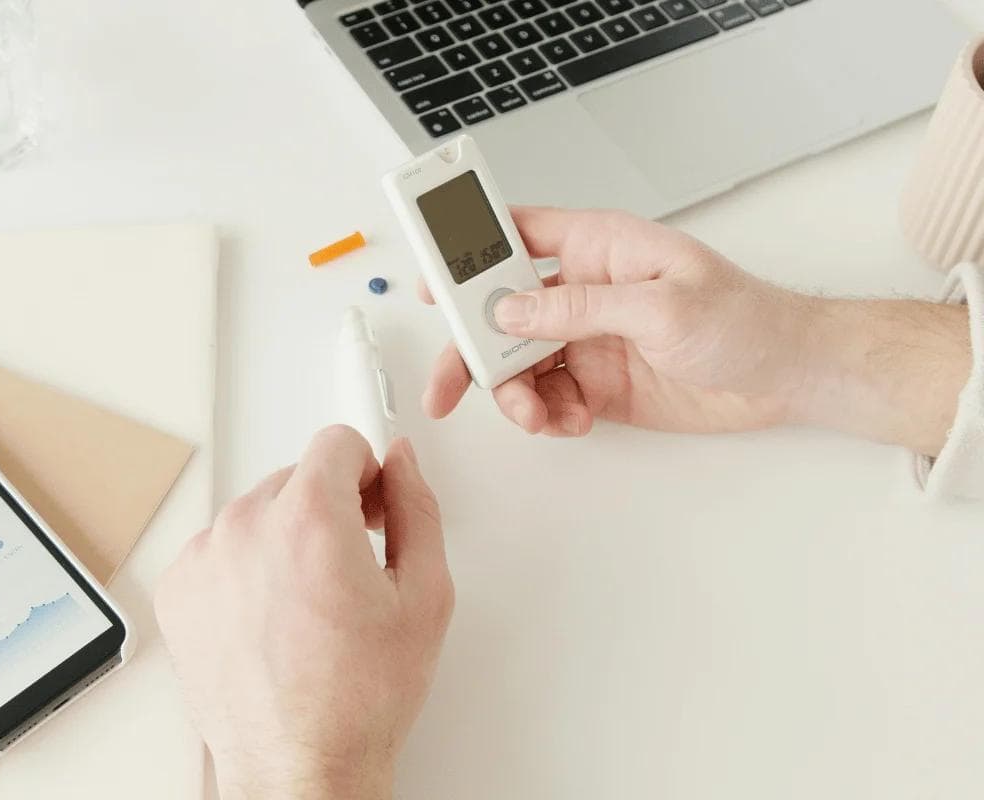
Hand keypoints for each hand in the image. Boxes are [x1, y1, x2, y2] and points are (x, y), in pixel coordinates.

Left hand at [155, 427, 453, 799]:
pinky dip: (245, 571)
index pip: (337, 441)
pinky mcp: (178, 590)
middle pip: (296, 477)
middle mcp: (247, 527)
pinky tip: (272, 619)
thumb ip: (416, 509)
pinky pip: (220, 550)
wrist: (300, 768)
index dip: (366, 472)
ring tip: (308, 606)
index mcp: (310, 519)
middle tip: (347, 570)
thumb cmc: (358, 699)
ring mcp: (205, 558)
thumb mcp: (424, 595)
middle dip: (327, 509)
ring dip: (284, 539)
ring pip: (256, 513)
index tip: (369, 504)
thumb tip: (401, 463)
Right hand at [423, 207, 814, 436]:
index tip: (432, 279)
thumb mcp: (661, 305)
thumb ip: (580, 308)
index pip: (516, 234)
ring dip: (513, 394)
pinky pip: (548, 398)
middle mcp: (585, 291)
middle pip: (501, 311)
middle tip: (447, 384)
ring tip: (534, 416)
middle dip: (470, 348)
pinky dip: (546, 416)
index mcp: (599, 247)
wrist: (785, 378)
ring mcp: (587, 339)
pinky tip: (570, 422)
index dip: (467, 250)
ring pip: (519, 363)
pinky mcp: (598, 383)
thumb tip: (512, 310)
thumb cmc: (744, 319)